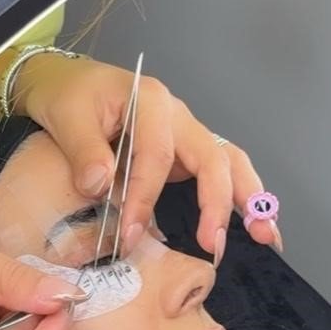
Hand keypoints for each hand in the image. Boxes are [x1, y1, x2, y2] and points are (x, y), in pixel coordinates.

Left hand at [16, 54, 282, 259]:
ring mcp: (187, 134)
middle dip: (218, 203)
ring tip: (265, 237)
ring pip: (231, 162)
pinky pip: (222, 171)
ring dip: (250, 200)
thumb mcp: (65, 115)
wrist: (68, 83)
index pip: (157, 156)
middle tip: (211, 246)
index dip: (145, 198)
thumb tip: (101, 187)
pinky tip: (258, 225)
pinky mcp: (187, 152)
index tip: (130, 235)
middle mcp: (179, 117)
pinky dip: (243, 198)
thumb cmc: (68, 95)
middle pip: (214, 157)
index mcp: (151, 102)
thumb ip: (84, 150)